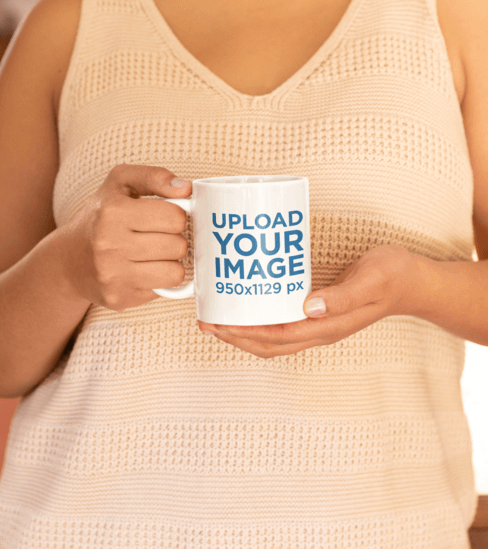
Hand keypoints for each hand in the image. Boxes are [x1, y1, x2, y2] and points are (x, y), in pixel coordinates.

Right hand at [62, 164, 191, 309]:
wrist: (68, 260)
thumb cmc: (101, 215)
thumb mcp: (120, 182)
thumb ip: (155, 177)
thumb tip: (186, 188)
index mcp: (112, 212)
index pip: (174, 217)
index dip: (177, 215)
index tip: (164, 216)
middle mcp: (109, 245)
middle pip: (177, 246)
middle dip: (175, 239)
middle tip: (160, 236)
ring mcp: (113, 275)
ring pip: (175, 273)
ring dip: (172, 262)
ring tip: (155, 253)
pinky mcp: (119, 298)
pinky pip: (163, 291)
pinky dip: (160, 280)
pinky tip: (144, 270)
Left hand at [198, 245, 428, 357]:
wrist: (414, 281)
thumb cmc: (392, 276)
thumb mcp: (370, 279)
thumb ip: (342, 295)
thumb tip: (309, 308)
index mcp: (328, 326)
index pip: (277, 337)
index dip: (244, 333)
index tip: (217, 323)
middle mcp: (319, 330)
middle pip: (268, 344)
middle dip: (234, 336)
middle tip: (205, 321)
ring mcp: (319, 324)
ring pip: (273, 338)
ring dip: (243, 331)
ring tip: (218, 317)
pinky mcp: (319, 313)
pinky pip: (282, 324)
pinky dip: (259, 320)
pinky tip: (248, 304)